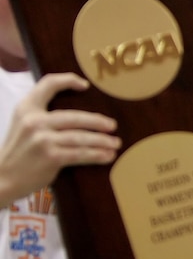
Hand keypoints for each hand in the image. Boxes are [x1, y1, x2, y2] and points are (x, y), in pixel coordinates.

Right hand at [0, 72, 120, 207]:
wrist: (1, 178)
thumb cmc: (18, 152)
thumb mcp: (22, 126)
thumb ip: (41, 116)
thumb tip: (78, 115)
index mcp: (26, 109)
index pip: (48, 84)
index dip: (68, 80)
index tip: (85, 85)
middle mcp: (34, 121)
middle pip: (75, 116)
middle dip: (97, 122)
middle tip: (112, 126)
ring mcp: (43, 139)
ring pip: (81, 137)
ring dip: (102, 141)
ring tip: (115, 143)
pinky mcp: (51, 157)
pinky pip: (80, 154)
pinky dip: (97, 155)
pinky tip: (107, 156)